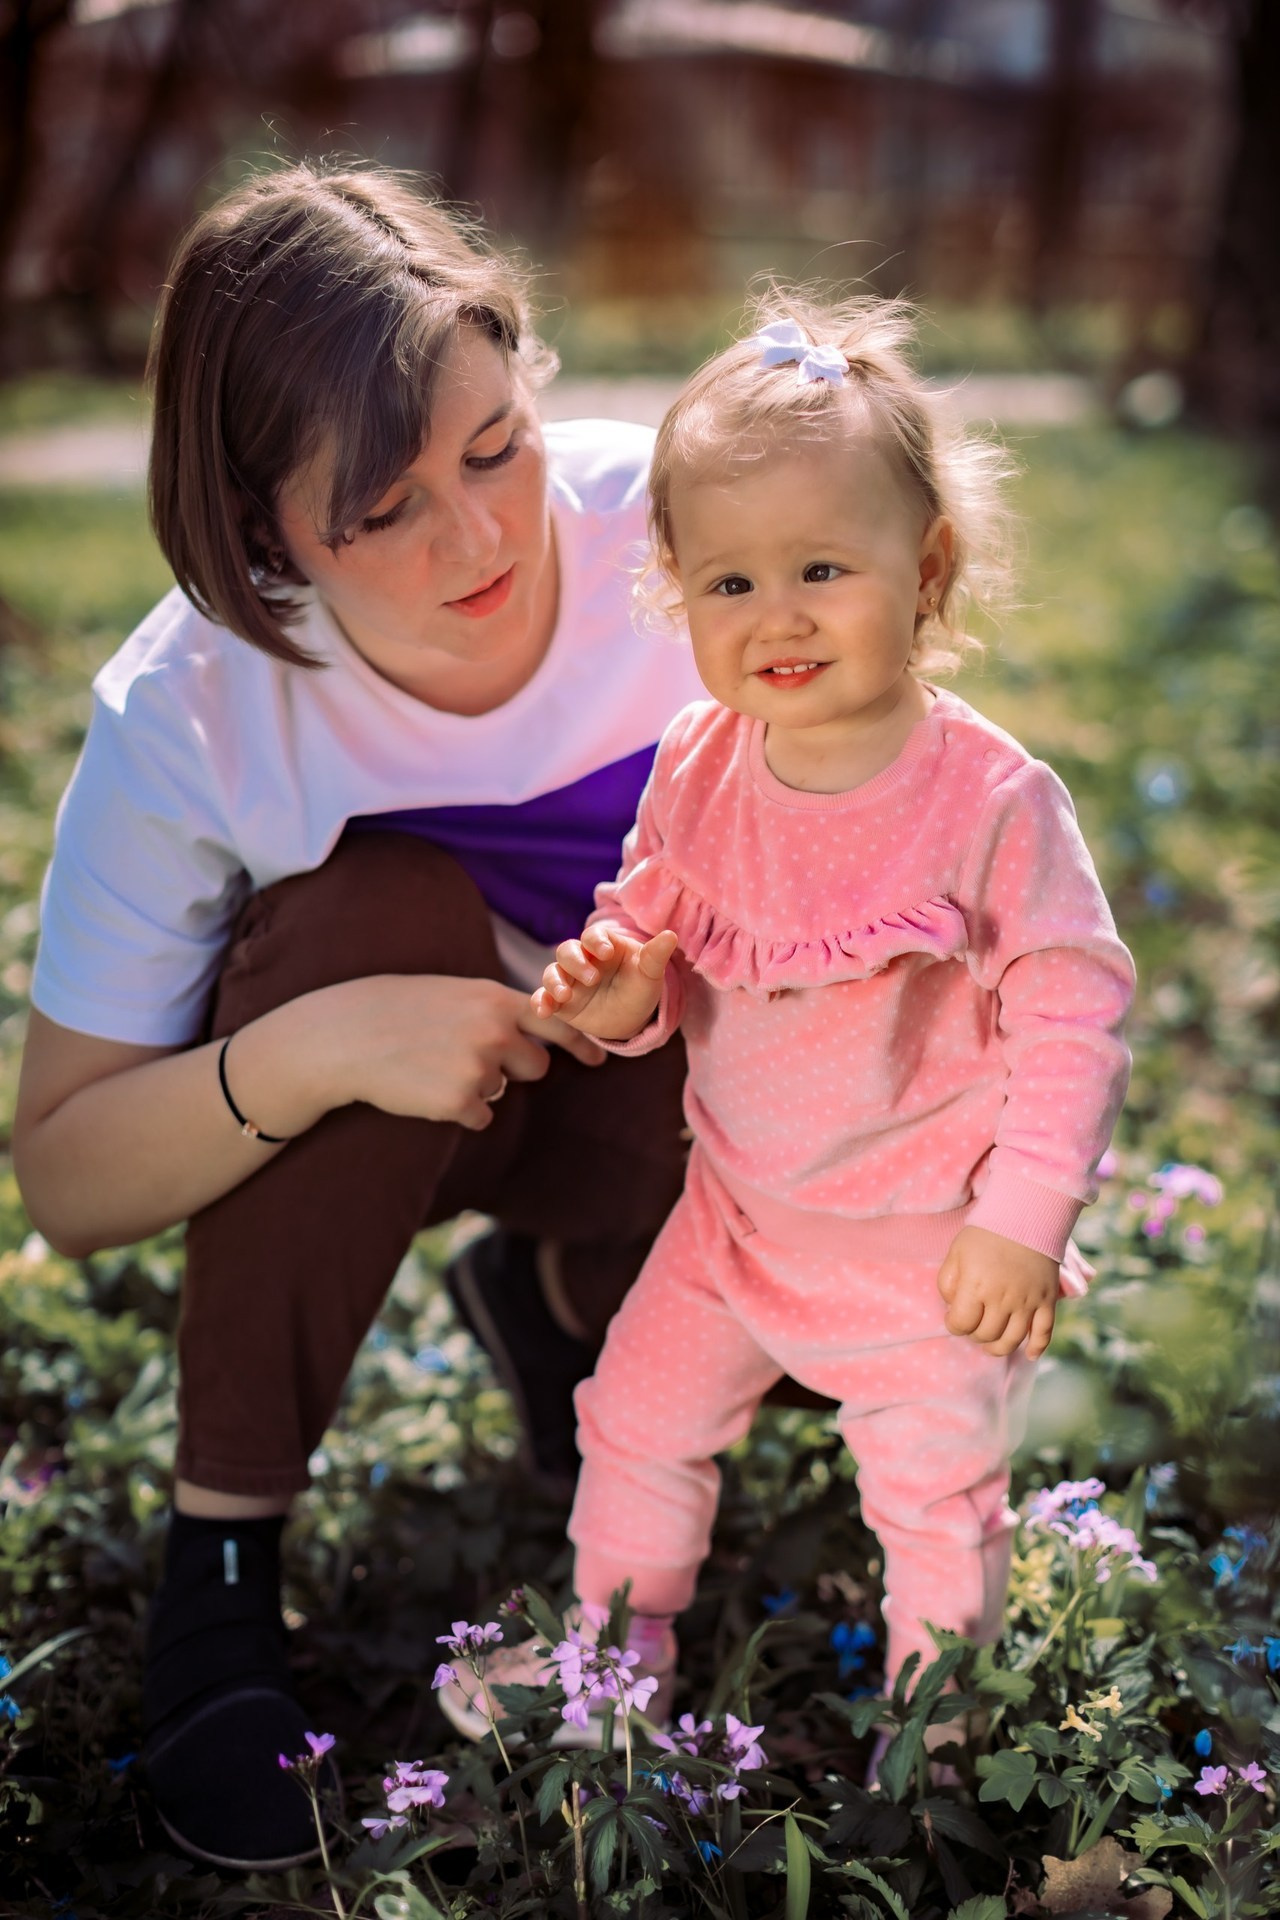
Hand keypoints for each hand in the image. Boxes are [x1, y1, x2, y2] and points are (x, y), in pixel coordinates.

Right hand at [310, 974, 604, 1132]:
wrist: (344, 1037)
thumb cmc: (395, 1011)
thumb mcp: (453, 994)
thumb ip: (495, 1009)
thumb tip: (533, 1033)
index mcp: (494, 999)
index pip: (557, 1021)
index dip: (582, 1042)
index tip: (598, 1059)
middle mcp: (495, 1030)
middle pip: (536, 1065)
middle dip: (513, 1069)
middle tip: (467, 1057)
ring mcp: (479, 1067)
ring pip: (501, 1091)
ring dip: (477, 1087)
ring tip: (433, 1066)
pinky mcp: (460, 1101)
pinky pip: (480, 1116)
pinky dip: (458, 1110)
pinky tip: (425, 1088)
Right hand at [531, 925, 678, 1041]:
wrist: (631, 1020)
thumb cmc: (640, 989)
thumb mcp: (650, 975)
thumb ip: (655, 956)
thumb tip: (671, 935)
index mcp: (604, 946)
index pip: (593, 936)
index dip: (596, 941)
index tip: (606, 952)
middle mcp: (582, 960)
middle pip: (567, 950)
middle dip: (576, 962)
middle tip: (592, 979)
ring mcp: (568, 980)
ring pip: (552, 972)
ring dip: (555, 981)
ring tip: (565, 995)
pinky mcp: (559, 1001)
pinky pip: (543, 998)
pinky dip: (539, 1002)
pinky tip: (543, 1011)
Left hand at [936, 1225, 1058, 1359]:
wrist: (1027, 1215)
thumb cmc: (986, 1234)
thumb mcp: (956, 1252)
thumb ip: (947, 1282)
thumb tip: (952, 1308)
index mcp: (976, 1286)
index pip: (960, 1324)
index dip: (953, 1325)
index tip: (954, 1318)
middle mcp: (1002, 1299)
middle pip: (986, 1335)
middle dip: (974, 1334)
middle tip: (973, 1324)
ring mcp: (1027, 1302)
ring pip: (1012, 1340)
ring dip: (998, 1346)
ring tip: (991, 1341)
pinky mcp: (1046, 1301)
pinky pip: (1044, 1333)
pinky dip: (1037, 1348)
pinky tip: (1028, 1354)